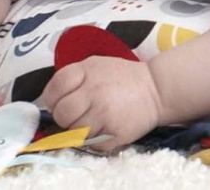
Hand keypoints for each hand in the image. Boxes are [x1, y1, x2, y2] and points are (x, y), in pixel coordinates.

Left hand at [42, 56, 162, 151]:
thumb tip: (53, 100)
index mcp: (86, 71)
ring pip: (75, 132)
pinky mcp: (114, 133)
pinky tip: (108, 127)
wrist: (157, 88)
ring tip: (96, 120)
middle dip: (66, 118)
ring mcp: (104, 114)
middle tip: (79, 114)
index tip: (62, 102)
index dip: (54, 99)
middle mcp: (93, 91)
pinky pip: (92, 144)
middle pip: (62, 115)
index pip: (54, 90)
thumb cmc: (123, 77)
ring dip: (82, 130)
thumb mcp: (97, 65)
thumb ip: (74, 78)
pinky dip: (97, 139)